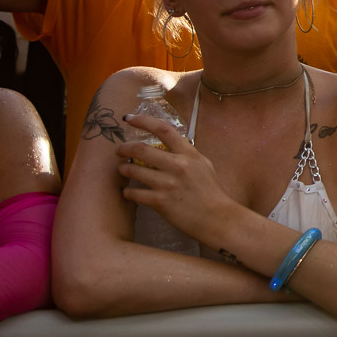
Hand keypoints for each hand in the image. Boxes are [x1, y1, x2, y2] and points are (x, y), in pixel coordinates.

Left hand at [116, 114, 234, 246]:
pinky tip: (129, 193)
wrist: (218, 218)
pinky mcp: (160, 202)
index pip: (163, 129)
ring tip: (123, 171)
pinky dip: (128, 193)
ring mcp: (167, 184)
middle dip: (124, 148)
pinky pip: (134, 194)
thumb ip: (187, 154)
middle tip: (119, 151)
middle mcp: (177, 166)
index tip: (129, 118)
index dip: (143, 121)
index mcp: (189, 154)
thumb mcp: (204, 165)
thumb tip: (169, 146)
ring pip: (133, 171)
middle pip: (141, 149)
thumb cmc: (212, 192)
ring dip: (123, 170)